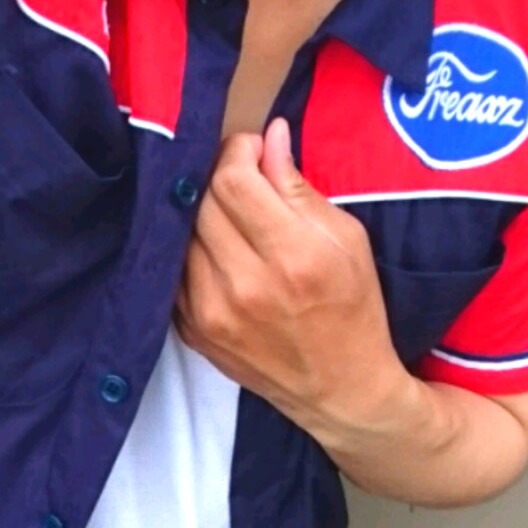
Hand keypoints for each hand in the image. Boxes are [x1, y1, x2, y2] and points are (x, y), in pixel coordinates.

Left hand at [174, 118, 409, 441]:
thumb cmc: (353, 309)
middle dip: (219, 177)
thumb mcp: (347, 240)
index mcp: (290, 257)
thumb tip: (269, 138)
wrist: (340, 389)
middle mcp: (243, 286)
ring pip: (180, 234)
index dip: (236, 152)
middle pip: (200, 203)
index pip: (230, 181)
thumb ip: (300, 188)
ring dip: (201, 214)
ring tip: (230, 216)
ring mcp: (210, 313)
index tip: (252, 151)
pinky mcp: (192, 331)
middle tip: (242, 178)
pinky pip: (173, 271)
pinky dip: (190, 251)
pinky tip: (216, 251)